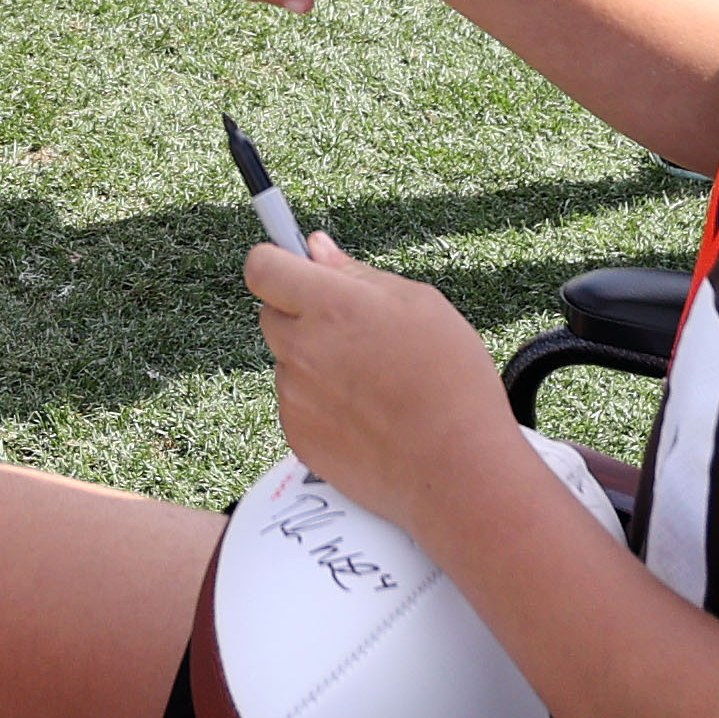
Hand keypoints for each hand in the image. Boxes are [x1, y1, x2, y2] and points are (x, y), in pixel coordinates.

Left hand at [247, 227, 520, 530]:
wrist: (456, 469)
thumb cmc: (450, 381)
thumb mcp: (420, 304)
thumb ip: (357, 274)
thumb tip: (316, 249)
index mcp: (330, 306)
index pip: (262, 266)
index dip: (277, 262)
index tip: (295, 267)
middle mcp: (301, 349)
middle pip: (271, 314)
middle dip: (301, 314)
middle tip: (352, 329)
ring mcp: (294, 397)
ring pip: (289, 361)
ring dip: (315, 362)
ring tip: (374, 382)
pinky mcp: (297, 436)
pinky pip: (298, 404)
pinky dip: (322, 404)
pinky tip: (367, 415)